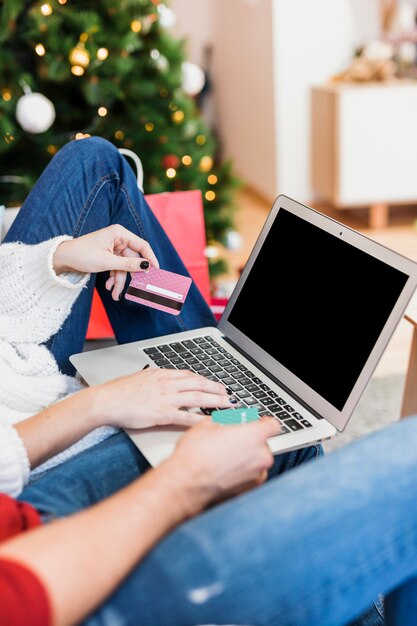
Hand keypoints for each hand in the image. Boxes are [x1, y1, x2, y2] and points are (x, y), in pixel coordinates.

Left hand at [53, 225, 158, 299]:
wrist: (63, 259)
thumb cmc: (82, 254)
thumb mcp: (106, 262)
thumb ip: (128, 264)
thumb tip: (146, 266)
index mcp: (119, 233)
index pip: (142, 245)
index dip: (150, 258)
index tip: (156, 271)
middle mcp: (118, 239)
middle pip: (132, 259)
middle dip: (129, 276)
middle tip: (137, 289)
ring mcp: (113, 248)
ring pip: (124, 267)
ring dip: (119, 281)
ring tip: (115, 295)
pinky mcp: (108, 256)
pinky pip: (117, 268)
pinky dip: (113, 278)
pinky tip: (108, 287)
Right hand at [96, 368, 232, 428]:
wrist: (105, 401)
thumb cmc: (117, 392)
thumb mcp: (139, 379)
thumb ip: (153, 380)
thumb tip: (159, 379)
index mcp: (161, 374)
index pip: (189, 375)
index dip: (205, 380)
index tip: (214, 383)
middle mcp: (166, 383)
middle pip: (199, 384)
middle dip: (216, 388)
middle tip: (228, 394)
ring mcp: (165, 398)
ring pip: (198, 397)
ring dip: (216, 401)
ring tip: (228, 405)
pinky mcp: (162, 413)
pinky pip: (186, 416)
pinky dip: (200, 419)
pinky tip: (210, 422)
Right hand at [165, 417, 280, 515]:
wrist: (187, 483)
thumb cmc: (196, 455)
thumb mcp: (206, 425)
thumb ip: (223, 421)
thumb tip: (224, 423)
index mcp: (254, 435)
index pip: (273, 425)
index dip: (265, 422)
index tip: (259, 422)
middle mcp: (261, 455)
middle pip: (263, 443)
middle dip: (250, 441)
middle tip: (232, 440)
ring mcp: (258, 473)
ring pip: (257, 460)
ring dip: (247, 456)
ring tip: (226, 456)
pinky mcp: (251, 488)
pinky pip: (252, 474)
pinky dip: (243, 471)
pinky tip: (226, 469)